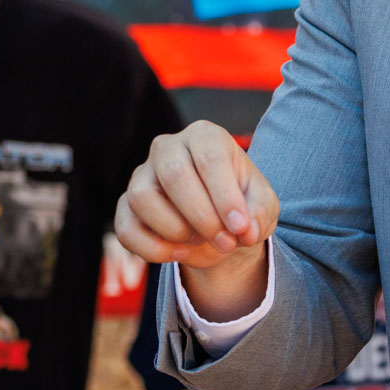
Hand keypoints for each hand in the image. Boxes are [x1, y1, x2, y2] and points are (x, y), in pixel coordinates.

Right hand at [116, 121, 278, 268]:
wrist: (218, 223)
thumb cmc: (241, 204)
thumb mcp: (262, 206)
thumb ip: (260, 213)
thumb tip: (246, 230)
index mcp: (205, 137)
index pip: (209, 157)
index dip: (225, 196)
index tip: (241, 228)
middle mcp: (168, 148)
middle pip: (174, 174)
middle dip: (202, 217)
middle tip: (226, 242)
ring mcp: (141, 175)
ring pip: (142, 198)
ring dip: (175, 231)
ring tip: (200, 239)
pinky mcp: (126, 205)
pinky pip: (126, 228)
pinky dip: (154, 250)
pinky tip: (180, 252)